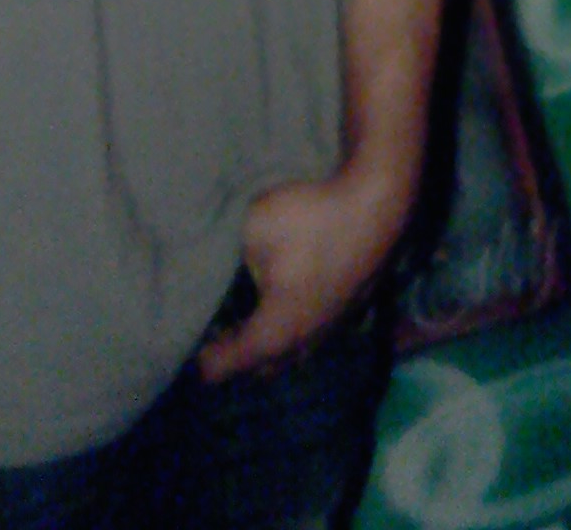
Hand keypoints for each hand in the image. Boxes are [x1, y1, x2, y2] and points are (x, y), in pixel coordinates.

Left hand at [196, 167, 402, 384]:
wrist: (377, 204)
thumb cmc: (309, 221)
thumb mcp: (252, 231)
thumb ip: (234, 259)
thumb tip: (237, 270)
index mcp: (274, 333)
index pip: (227, 365)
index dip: (205, 361)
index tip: (192, 349)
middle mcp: (305, 341)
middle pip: (264, 367)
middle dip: (242, 357)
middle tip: (221, 333)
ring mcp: (335, 327)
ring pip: (296, 351)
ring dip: (275, 343)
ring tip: (258, 317)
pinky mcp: (355, 307)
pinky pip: (318, 331)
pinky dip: (301, 325)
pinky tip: (297, 298)